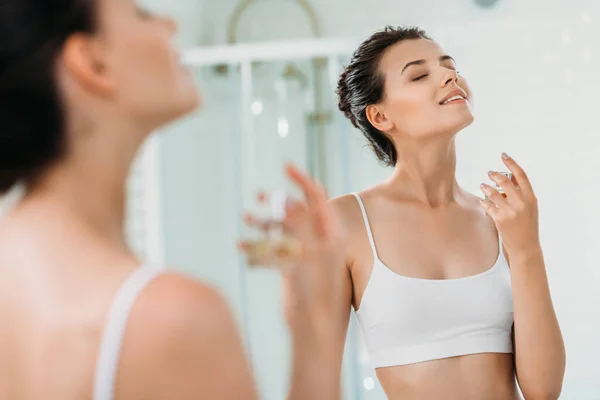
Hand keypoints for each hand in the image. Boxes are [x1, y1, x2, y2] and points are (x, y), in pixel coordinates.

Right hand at [239, 164, 344, 335]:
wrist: (313, 325)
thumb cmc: (317, 289)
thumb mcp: (307, 251)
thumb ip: (298, 224)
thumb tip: (286, 200)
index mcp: (330, 232)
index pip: (317, 197)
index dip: (301, 179)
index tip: (285, 166)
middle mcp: (318, 239)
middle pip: (297, 210)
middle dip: (277, 202)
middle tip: (259, 195)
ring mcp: (304, 252)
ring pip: (281, 229)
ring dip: (263, 223)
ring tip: (246, 219)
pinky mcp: (292, 266)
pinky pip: (273, 248)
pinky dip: (258, 245)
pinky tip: (242, 247)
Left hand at [480, 153, 540, 257]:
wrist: (526, 247)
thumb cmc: (527, 227)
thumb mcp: (529, 208)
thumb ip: (521, 193)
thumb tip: (510, 176)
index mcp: (531, 198)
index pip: (521, 175)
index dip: (511, 163)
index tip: (503, 155)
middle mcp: (521, 203)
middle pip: (504, 181)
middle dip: (494, 175)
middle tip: (489, 173)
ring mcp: (510, 211)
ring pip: (493, 193)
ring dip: (486, 187)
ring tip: (483, 186)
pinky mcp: (500, 219)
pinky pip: (488, 205)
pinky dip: (484, 202)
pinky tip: (483, 202)